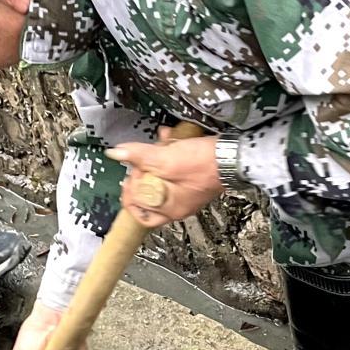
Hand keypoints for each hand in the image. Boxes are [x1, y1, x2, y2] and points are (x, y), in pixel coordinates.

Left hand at [107, 128, 221, 228]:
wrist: (233, 156)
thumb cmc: (203, 164)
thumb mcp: (164, 159)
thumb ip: (138, 157)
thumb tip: (115, 153)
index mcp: (169, 208)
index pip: (139, 211)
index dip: (130, 192)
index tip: (130, 174)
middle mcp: (177, 205)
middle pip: (148, 195)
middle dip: (143, 173)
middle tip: (142, 161)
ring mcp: (186, 193)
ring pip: (161, 180)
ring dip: (156, 160)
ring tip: (157, 145)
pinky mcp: (193, 180)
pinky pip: (174, 171)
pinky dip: (170, 156)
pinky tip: (170, 139)